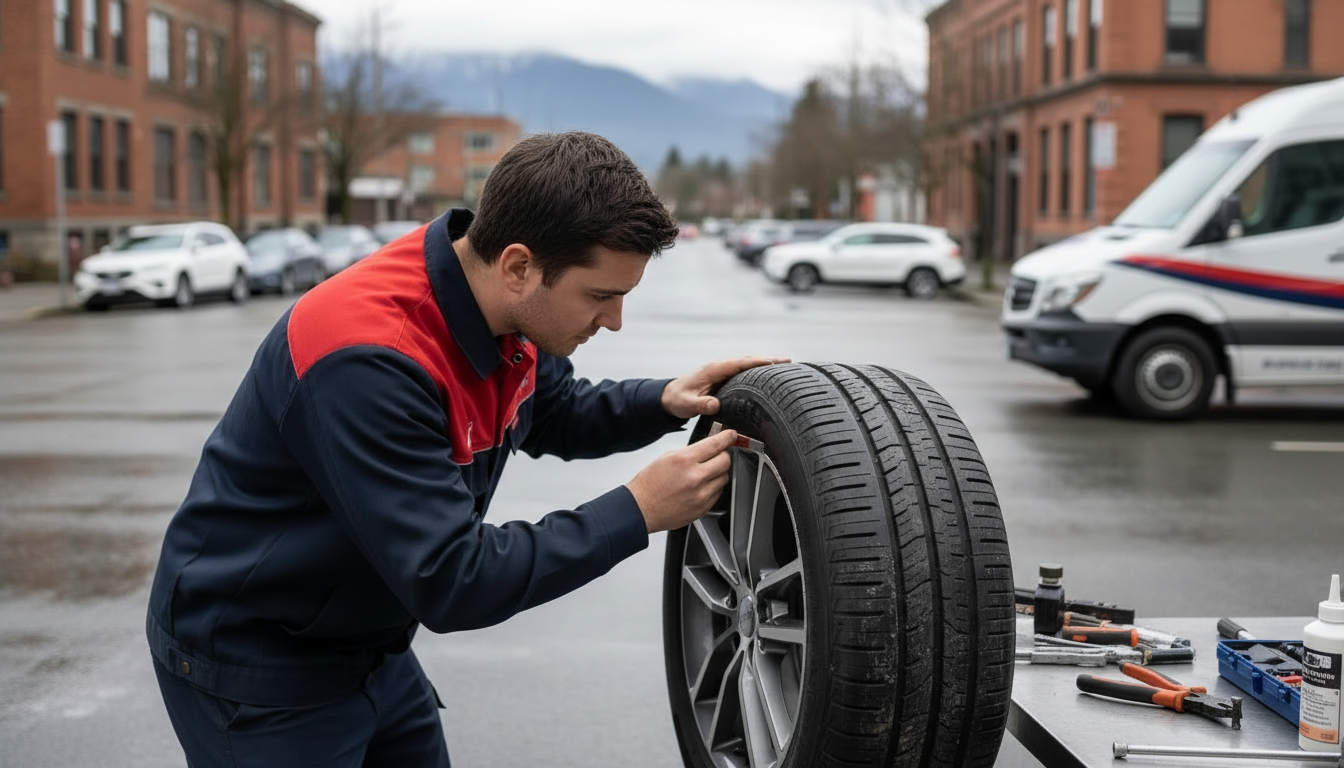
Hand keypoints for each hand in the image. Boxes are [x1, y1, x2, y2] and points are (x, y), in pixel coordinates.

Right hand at [626, 428, 738, 532]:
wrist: (641, 509)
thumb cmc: (649, 484)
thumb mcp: (667, 457)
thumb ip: (691, 451)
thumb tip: (709, 446)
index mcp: (684, 460)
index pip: (716, 444)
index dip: (727, 437)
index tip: (731, 435)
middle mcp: (695, 477)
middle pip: (725, 461)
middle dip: (723, 455)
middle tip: (717, 454)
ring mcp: (701, 494)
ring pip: (724, 477)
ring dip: (718, 472)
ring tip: (704, 473)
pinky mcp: (703, 508)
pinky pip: (718, 492)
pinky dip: (713, 487)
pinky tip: (700, 486)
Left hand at [661, 356, 790, 419]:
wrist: (668, 398)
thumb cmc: (677, 400)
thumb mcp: (687, 404)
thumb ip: (700, 405)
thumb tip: (715, 405)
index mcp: (715, 370)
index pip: (741, 363)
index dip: (760, 362)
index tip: (777, 362)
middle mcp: (720, 367)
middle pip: (749, 361)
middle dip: (769, 361)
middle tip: (790, 363)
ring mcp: (722, 372)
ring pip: (747, 366)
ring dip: (764, 365)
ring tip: (785, 368)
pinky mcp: (723, 378)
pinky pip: (743, 373)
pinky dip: (757, 372)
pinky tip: (768, 378)